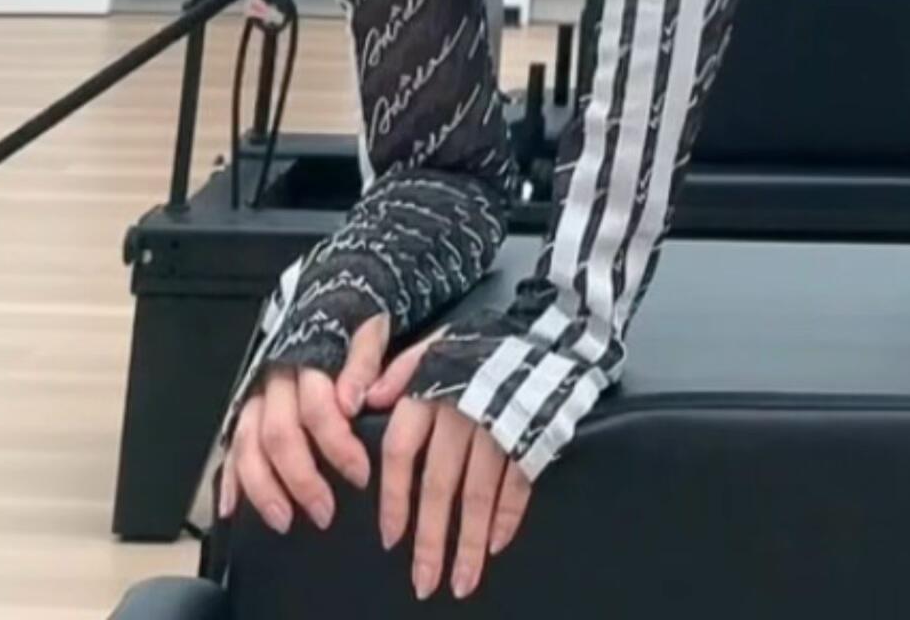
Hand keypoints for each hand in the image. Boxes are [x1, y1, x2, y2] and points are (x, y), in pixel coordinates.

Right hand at [219, 309, 404, 533]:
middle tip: (324, 511)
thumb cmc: (349, 323)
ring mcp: (255, 396)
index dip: (338, 444)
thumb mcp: (369, 327)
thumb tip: (354, 399)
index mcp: (308, 357)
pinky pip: (229, 446)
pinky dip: (228, 479)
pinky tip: (230, 508)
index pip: (317, 406)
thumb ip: (365, 360)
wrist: (325, 302)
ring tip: (283, 519)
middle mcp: (276, 379)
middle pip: (279, 434)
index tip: (359, 474)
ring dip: (263, 488)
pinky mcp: (243, 408)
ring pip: (248, 445)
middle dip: (301, 478)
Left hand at [377, 346, 532, 600]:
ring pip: (478, 492)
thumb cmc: (479, 346)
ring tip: (462, 581)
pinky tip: (496, 545)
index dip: (395, 499)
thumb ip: (396, 373)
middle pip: (439, 485)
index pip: (401, 452)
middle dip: (431, 540)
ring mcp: (498, 423)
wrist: (547, 328)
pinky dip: (508, 515)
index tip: (391, 540)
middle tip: (424, 582)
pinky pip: (518, 481)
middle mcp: (461, 411)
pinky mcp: (531, 432)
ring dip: (468, 541)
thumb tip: (363, 400)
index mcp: (429, 391)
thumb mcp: (432, 346)